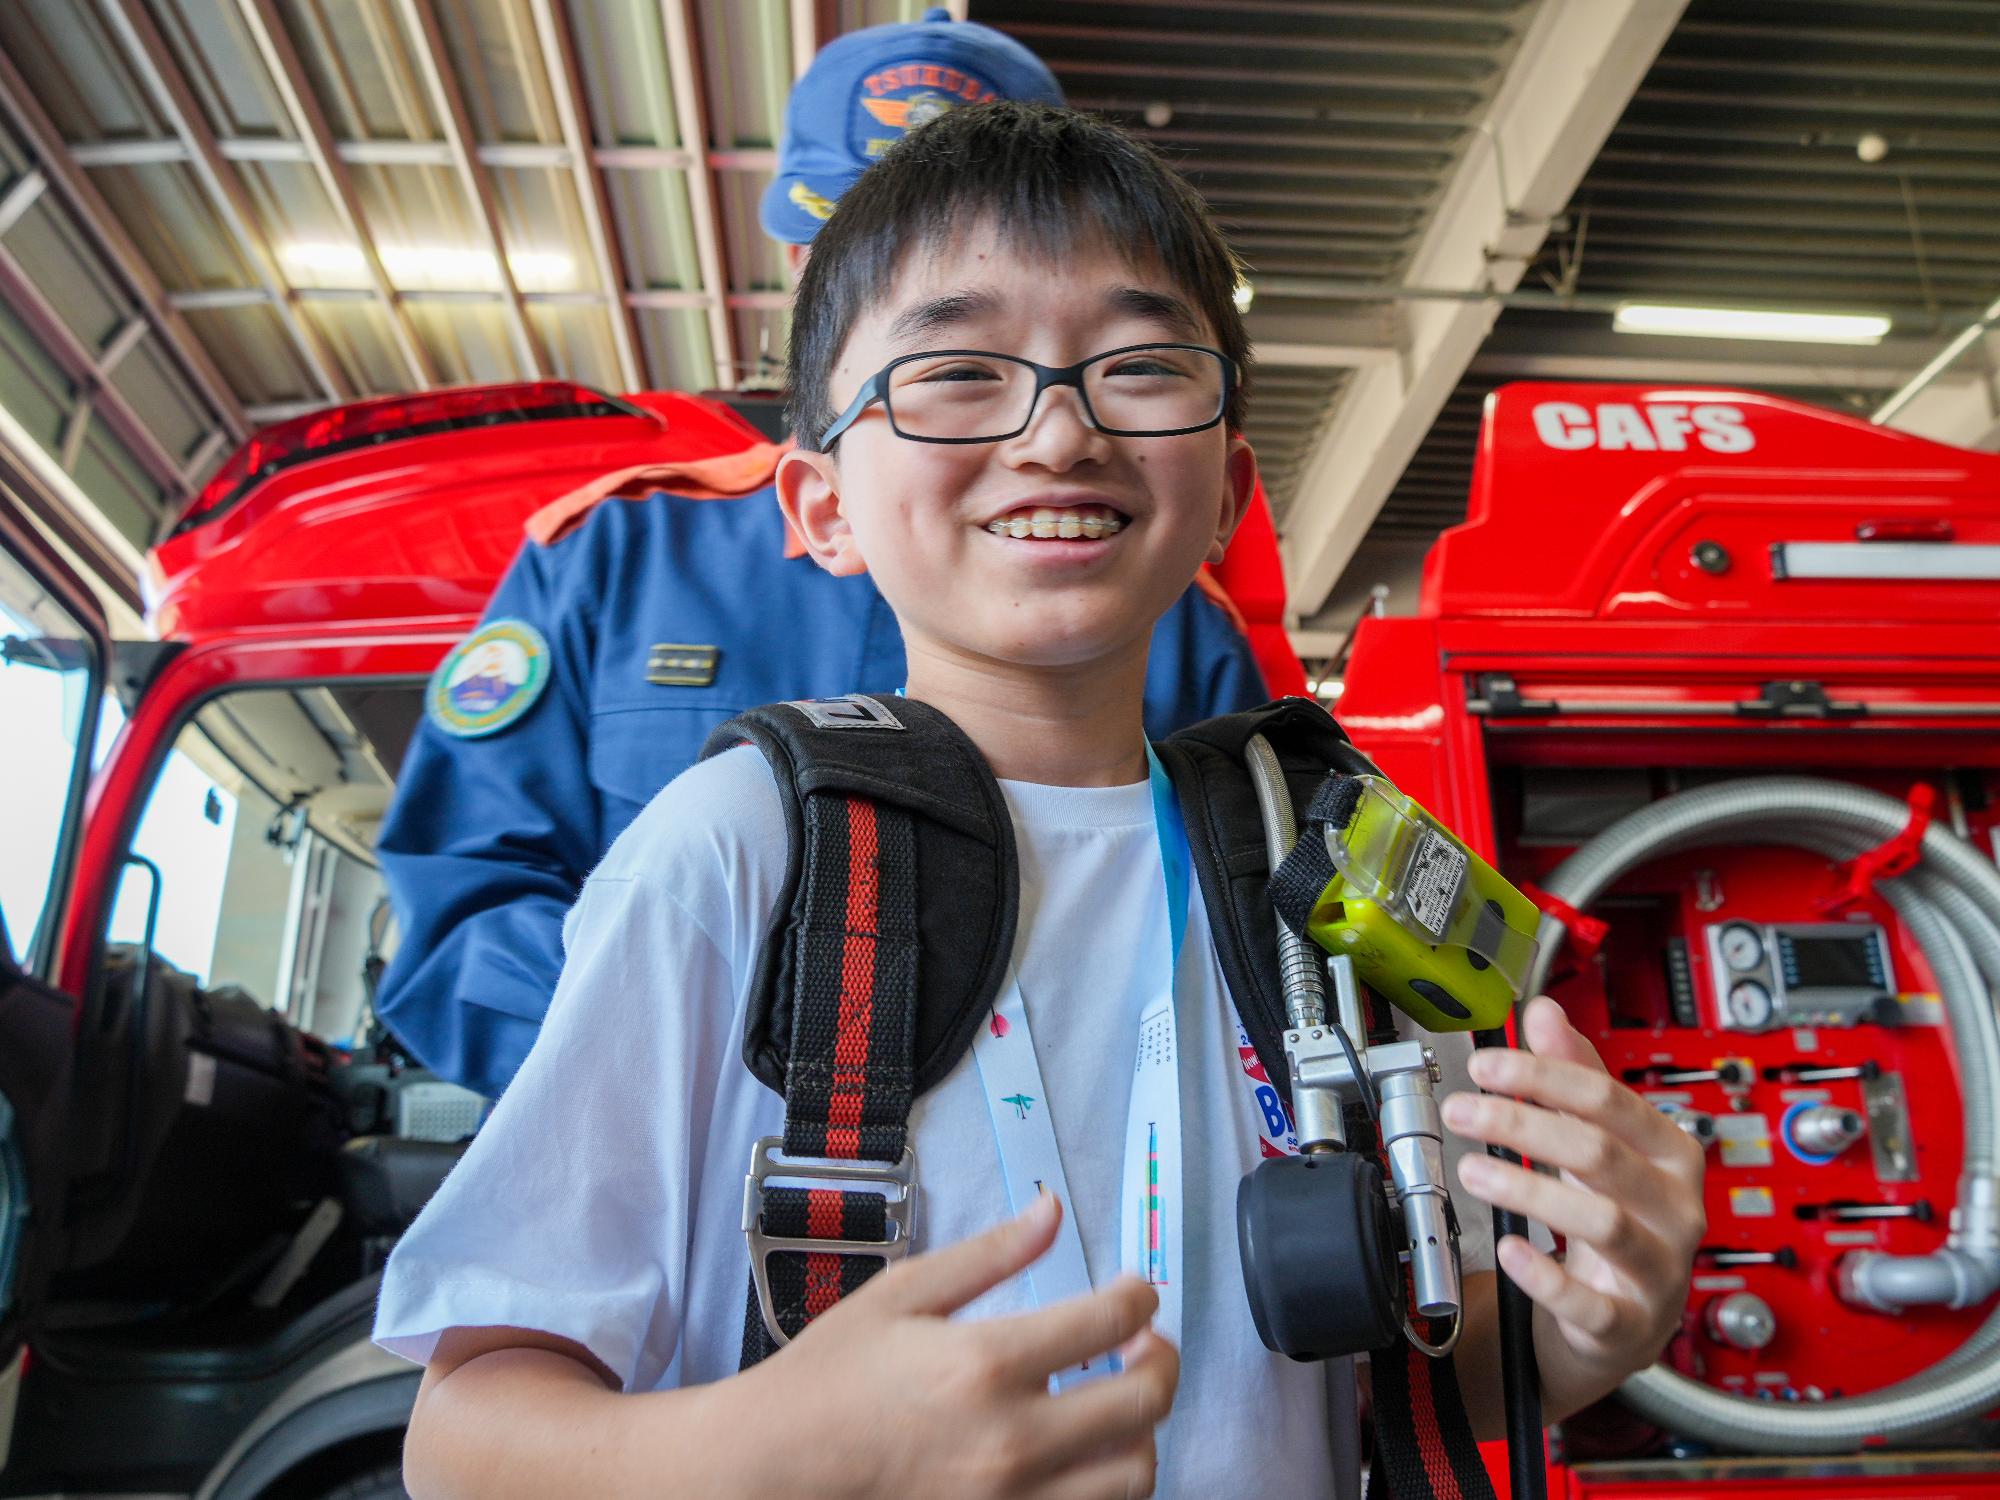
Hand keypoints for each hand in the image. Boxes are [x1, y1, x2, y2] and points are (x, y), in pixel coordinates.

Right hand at [733, 1193, 1177, 1499]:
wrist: (773, 1471)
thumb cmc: (828, 1382)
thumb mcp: (902, 1293)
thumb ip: (990, 1254)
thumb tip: (1051, 1211)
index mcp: (987, 1363)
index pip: (1111, 1320)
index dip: (1140, 1296)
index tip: (1135, 1290)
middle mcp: (1012, 1440)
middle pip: (1145, 1401)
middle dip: (1162, 1360)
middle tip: (1145, 1343)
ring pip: (1135, 1475)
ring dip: (1142, 1431)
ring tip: (1117, 1402)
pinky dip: (1104, 1484)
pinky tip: (1082, 1454)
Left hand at [1440, 997, 1706, 1395]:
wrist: (1629, 1313)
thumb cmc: (1618, 1211)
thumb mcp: (1602, 1137)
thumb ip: (1576, 1074)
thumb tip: (1544, 1011)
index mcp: (1670, 1152)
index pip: (1609, 1100)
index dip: (1544, 1076)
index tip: (1485, 1066)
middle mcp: (1674, 1207)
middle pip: (1601, 1152)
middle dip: (1523, 1124)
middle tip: (1462, 1110)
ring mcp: (1658, 1267)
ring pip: (1602, 1221)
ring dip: (1527, 1190)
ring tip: (1471, 1170)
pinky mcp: (1629, 1322)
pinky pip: (1591, 1302)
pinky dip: (1544, 1276)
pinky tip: (1507, 1249)